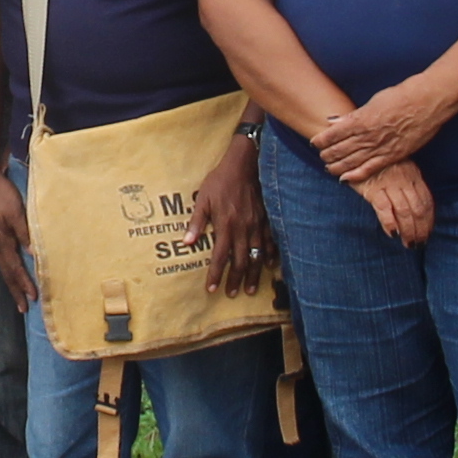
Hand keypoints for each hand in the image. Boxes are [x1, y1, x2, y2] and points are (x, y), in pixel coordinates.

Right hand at [0, 161, 39, 314]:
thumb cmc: (2, 194)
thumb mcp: (16, 212)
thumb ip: (25, 233)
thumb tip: (33, 254)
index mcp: (2, 241)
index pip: (15, 268)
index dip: (24, 283)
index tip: (33, 298)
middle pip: (7, 273)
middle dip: (16, 291)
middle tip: (23, 308)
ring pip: (4, 266)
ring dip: (12, 282)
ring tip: (19, 295)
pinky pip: (3, 257)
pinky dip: (9, 269)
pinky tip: (12, 270)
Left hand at [195, 135, 272, 290]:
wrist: (246, 163)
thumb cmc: (221, 180)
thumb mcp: (204, 198)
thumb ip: (196, 222)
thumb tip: (186, 242)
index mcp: (225, 225)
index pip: (220, 256)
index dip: (216, 274)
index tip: (212, 289)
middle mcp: (243, 228)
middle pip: (239, 261)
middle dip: (235, 280)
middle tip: (232, 294)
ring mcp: (257, 225)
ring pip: (256, 255)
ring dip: (252, 274)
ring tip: (249, 289)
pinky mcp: (267, 219)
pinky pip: (270, 242)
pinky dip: (269, 255)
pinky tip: (268, 266)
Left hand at [309, 80, 446, 187]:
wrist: (426, 102)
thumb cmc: (401, 97)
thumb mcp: (373, 102)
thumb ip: (354, 115)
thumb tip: (334, 121)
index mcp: (361, 119)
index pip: (333, 134)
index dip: (322, 140)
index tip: (315, 142)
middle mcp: (367, 136)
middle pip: (339, 150)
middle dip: (327, 155)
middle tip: (321, 157)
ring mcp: (380, 147)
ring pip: (351, 162)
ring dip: (337, 166)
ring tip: (329, 168)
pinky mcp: (393, 155)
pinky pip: (370, 169)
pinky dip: (355, 175)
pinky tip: (344, 179)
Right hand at [352, 159, 437, 247]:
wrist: (358, 149)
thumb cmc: (379, 162)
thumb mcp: (400, 167)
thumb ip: (409, 183)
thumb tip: (417, 207)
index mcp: (413, 175)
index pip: (426, 201)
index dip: (429, 219)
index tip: (428, 232)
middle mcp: (404, 180)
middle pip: (418, 209)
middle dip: (421, 229)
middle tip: (420, 243)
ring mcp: (389, 184)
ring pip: (405, 211)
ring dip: (409, 230)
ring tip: (409, 244)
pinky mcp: (372, 188)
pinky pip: (384, 208)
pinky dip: (390, 222)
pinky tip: (393, 233)